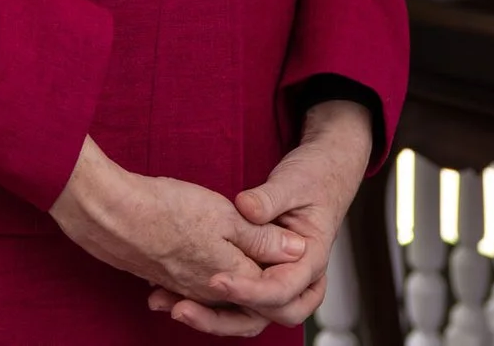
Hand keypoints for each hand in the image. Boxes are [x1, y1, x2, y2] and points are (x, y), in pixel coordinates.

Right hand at [50, 138, 306, 336]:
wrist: (108, 213)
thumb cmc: (166, 208)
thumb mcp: (226, 215)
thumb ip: (262, 238)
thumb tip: (297, 251)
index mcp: (232, 276)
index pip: (271, 289)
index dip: (284, 270)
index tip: (287, 242)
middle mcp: (207, 292)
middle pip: (245, 301)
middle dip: (260, 285)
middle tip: (269, 257)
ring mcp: (182, 287)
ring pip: (217, 295)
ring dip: (230, 282)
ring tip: (237, 257)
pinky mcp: (160, 278)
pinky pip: (190, 288)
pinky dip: (202, 279)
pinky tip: (198, 259)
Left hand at [146, 99, 375, 332]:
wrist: (320, 176)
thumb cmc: (311, 179)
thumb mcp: (293, 182)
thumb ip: (270, 198)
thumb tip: (247, 210)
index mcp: (311, 259)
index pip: (282, 289)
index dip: (250, 290)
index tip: (217, 280)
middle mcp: (297, 279)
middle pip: (265, 315)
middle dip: (224, 317)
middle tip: (184, 307)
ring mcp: (277, 281)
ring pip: (248, 316)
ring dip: (212, 318)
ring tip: (173, 307)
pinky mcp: (258, 276)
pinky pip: (236, 302)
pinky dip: (209, 304)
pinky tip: (173, 296)